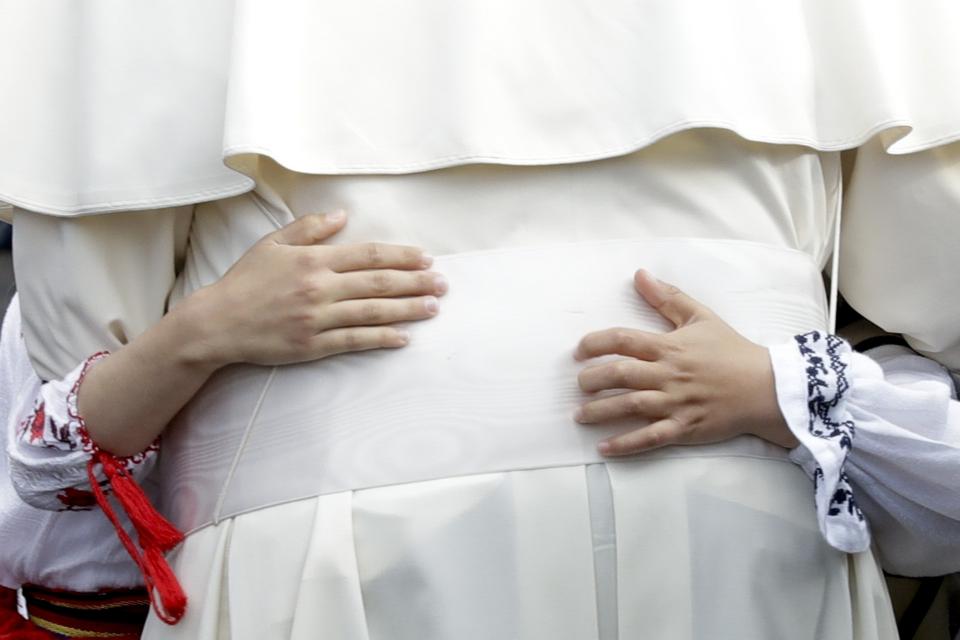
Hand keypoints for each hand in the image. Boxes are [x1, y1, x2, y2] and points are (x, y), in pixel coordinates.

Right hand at [181, 211, 446, 366]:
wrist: (216, 323)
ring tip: (434, 307)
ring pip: (372, 312)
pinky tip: (404, 337)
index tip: (425, 258)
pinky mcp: (312, 345)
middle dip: (415, 282)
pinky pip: (354, 341)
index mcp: (312, 259)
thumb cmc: (245, 281)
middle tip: (443, 283)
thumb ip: (309, 228)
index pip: (367, 254)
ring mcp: (316, 318)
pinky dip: (381, 339)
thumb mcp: (272, 244)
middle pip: (378, 283)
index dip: (401, 255)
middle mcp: (319, 287)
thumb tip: (343, 214)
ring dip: (408, 309)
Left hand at [574, 270, 796, 455]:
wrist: (766, 387)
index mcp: (670, 347)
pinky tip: (604, 448)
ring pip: (630, 406)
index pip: (623, 340)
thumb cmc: (731, 350)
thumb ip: (667, 297)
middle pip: (621, 374)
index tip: (579, 350)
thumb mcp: (700, 317)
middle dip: (593, 379)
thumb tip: (639, 274)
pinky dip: (626, 444)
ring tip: (579, 415)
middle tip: (579, 383)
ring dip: (600, 411)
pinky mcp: (685, 428)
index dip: (596, 343)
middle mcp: (669, 375)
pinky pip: (650, 438)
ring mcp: (676, 403)